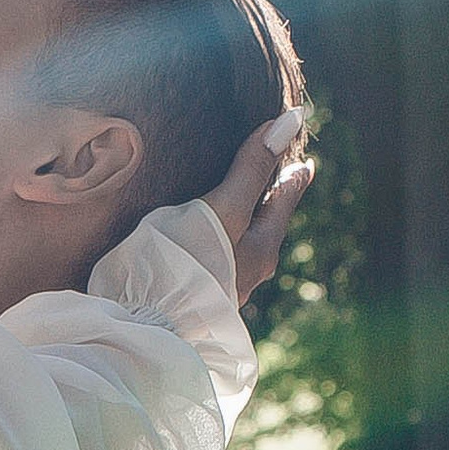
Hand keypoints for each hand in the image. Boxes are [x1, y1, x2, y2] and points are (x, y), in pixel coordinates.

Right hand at [202, 107, 313, 307]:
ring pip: (241, 239)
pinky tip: (197, 232)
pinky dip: (216, 231)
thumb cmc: (185, 265)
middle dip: (270, 194)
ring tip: (237, 197)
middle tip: (275, 171)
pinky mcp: (190, 290)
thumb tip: (291, 121)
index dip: (293, 173)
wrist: (142, 328)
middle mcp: (246, 269)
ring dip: (242, 214)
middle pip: (266, 221)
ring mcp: (219, 283)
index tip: (306, 160)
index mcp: (261, 248)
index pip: (285, 199)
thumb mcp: (222, 209)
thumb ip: (251, 169)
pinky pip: (215, 252)